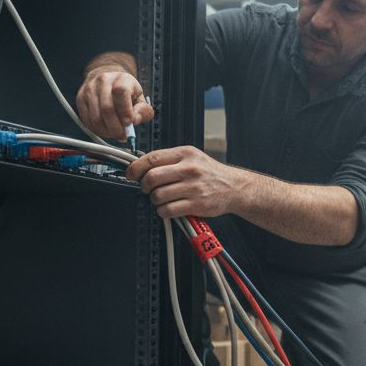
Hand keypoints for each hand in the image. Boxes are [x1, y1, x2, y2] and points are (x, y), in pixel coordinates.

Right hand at [75, 65, 155, 138]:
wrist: (108, 80)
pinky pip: (86, 120)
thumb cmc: (127, 92)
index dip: (125, 110)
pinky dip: (97, 130)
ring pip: (95, 117)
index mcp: (121, 79)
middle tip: (122, 136)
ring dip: (106, 131)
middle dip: (115, 128)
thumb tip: (134, 121)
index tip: (129, 124)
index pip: (121, 92)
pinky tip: (105, 130)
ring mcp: (89, 89)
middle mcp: (103, 81)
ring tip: (114, 133)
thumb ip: (143, 111)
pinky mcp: (80, 98)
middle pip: (106, 109)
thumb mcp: (140, 98)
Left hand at [127, 146, 250, 219]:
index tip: (131, 174)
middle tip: (148, 189)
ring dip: (154, 200)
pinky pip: (168, 210)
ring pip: (158, 196)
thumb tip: (141, 166)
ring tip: (162, 199)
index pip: (152, 158)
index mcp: (185, 154)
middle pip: (152, 177)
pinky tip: (169, 208)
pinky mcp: (196, 205)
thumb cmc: (210, 173)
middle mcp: (189, 169)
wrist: (234, 187)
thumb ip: (169, 160)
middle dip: (144, 186)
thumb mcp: (192, 157)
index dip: (136, 168)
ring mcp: (193, 188)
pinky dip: (163, 211)